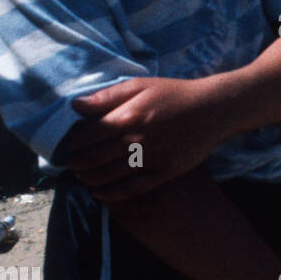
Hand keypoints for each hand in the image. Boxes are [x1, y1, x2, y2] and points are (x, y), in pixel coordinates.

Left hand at [63, 78, 229, 201]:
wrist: (213, 110)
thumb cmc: (175, 95)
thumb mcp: (141, 85)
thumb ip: (107, 96)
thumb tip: (75, 106)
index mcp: (127, 117)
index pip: (87, 135)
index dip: (72, 143)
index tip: (67, 146)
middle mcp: (136, 140)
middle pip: (94, 158)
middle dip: (77, 163)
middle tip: (70, 164)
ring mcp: (151, 158)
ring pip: (109, 175)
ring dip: (89, 178)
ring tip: (82, 177)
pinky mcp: (164, 172)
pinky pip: (132, 188)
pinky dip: (111, 193)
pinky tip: (100, 192)